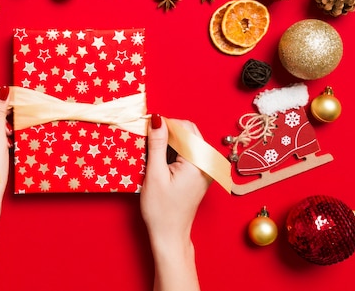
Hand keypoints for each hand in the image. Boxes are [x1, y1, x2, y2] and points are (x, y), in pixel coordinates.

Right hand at [140, 115, 210, 290]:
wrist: (169, 235)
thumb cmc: (160, 209)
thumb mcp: (154, 174)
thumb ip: (157, 144)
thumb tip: (157, 119)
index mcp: (199, 162)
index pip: (184, 128)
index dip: (164, 124)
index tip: (146, 128)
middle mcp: (208, 163)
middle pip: (189, 132)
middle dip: (168, 132)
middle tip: (147, 140)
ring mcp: (206, 169)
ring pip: (188, 141)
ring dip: (170, 142)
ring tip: (153, 153)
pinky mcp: (201, 173)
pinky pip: (189, 152)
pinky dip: (174, 151)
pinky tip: (161, 161)